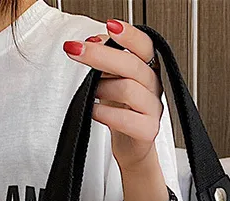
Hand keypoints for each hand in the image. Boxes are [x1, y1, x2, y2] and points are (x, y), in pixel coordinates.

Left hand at [63, 19, 162, 173]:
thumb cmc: (122, 111)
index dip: (129, 35)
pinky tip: (95, 111)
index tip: (110, 25)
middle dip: (100, 56)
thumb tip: (94, 42)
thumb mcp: (112, 79)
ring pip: (128, 89)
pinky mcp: (148, 131)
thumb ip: (107, 57)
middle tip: (75, 50)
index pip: (145, 45)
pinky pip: (126, 119)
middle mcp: (154, 86)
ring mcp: (153, 109)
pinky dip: (105, 114)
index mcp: (148, 69)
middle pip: (132, 65)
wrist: (132, 146)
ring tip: (91, 92)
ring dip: (102, 88)